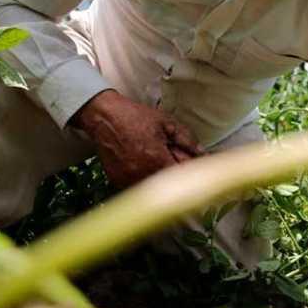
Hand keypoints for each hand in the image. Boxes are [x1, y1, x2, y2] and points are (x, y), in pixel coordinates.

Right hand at [69, 89, 203, 187]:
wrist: (105, 118)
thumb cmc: (134, 117)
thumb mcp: (166, 123)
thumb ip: (187, 140)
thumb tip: (202, 153)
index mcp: (157, 160)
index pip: (182, 178)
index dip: (191, 173)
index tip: (195, 170)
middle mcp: (142, 175)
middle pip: (169, 186)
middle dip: (176, 176)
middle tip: (174, 160)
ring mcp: (128, 180)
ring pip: (153, 189)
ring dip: (160, 180)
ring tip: (154, 159)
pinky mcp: (118, 182)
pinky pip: (138, 187)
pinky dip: (145, 180)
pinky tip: (143, 164)